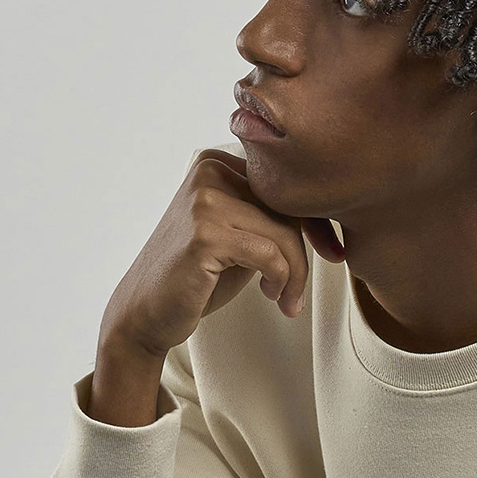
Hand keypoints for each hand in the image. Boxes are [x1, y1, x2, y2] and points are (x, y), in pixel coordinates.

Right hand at [97, 149, 344, 358]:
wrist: (144, 315)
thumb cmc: (199, 275)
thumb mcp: (240, 233)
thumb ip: (271, 213)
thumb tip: (329, 207)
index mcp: (216, 162)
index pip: (284, 185)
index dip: (316, 220)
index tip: (332, 251)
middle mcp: (208, 171)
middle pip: (288, 206)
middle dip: (307, 250)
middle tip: (302, 288)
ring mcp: (205, 200)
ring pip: (284, 232)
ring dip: (295, 273)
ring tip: (286, 296)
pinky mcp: (205, 234)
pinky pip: (271, 254)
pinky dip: (282, 280)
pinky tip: (272, 296)